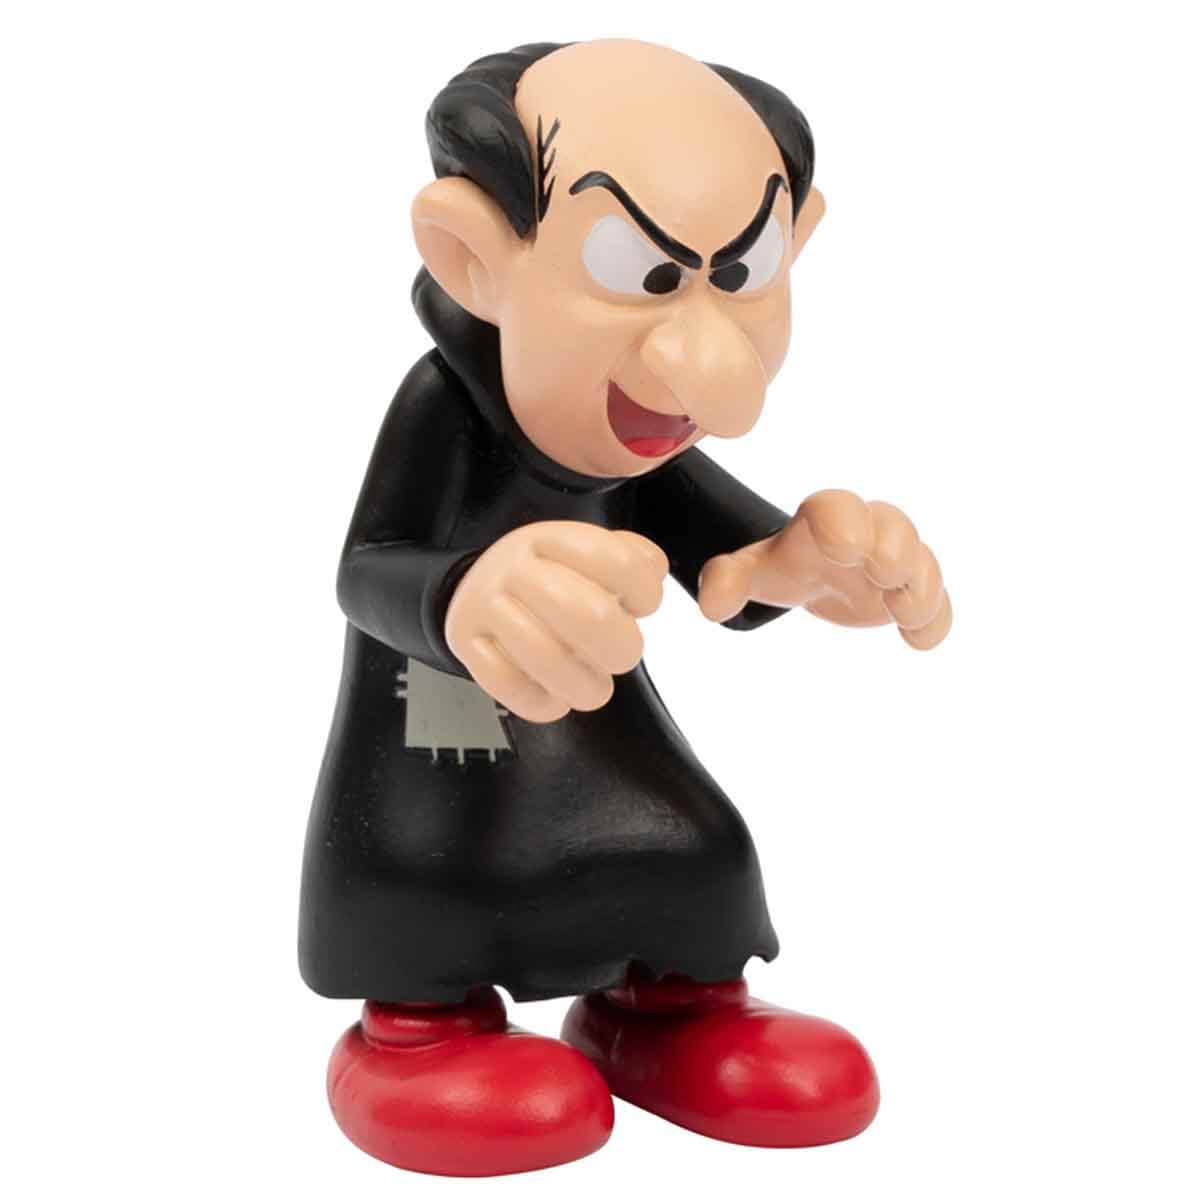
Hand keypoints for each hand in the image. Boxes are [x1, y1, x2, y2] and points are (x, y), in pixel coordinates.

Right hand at [446, 521, 668, 721]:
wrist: (478, 590)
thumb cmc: (547, 579)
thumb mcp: (584, 555)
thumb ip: (629, 558)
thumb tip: (653, 573)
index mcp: (550, 538)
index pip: (616, 561)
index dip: (645, 591)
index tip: (644, 605)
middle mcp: (515, 569)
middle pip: (586, 614)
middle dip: (620, 647)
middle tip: (621, 656)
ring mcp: (486, 606)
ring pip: (546, 658)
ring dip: (585, 686)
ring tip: (594, 686)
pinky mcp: (467, 644)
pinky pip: (510, 687)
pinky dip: (544, 703)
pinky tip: (556, 696)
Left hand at [698, 489, 951, 649]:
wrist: (820, 575)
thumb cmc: (786, 564)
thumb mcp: (751, 571)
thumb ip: (728, 579)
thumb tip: (713, 605)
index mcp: (824, 520)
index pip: (835, 508)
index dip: (843, 523)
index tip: (847, 548)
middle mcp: (868, 531)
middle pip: (892, 524)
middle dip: (893, 547)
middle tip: (882, 572)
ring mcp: (896, 561)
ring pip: (922, 561)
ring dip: (920, 584)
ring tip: (904, 612)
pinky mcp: (912, 592)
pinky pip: (936, 602)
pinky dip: (934, 619)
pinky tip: (918, 641)